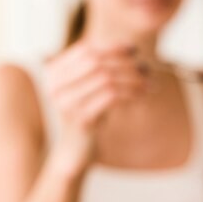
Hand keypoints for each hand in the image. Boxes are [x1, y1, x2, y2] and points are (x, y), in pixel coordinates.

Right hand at [43, 42, 145, 170]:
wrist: (74, 153)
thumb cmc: (86, 117)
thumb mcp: (90, 89)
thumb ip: (100, 69)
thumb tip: (131, 48)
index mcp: (53, 74)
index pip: (86, 51)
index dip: (111, 48)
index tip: (134, 50)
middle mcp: (55, 86)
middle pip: (96, 62)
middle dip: (124, 63)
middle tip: (146, 68)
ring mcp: (66, 103)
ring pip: (106, 78)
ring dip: (132, 79)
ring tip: (149, 83)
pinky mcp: (80, 119)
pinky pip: (111, 97)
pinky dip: (130, 93)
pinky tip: (142, 95)